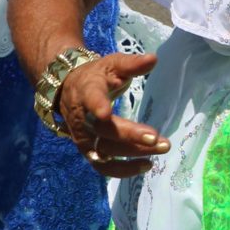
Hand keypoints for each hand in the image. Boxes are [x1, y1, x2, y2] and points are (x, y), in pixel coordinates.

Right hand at [57, 51, 167, 176]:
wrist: (68, 89)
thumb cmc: (97, 75)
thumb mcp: (113, 64)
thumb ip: (132, 64)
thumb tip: (153, 59)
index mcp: (88, 92)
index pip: (91, 100)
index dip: (97, 106)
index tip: (106, 113)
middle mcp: (83, 119)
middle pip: (104, 131)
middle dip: (130, 136)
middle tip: (157, 138)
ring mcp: (84, 138)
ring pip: (106, 151)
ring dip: (133, 154)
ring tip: (160, 148)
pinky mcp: (88, 150)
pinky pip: (103, 166)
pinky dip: (123, 170)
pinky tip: (146, 165)